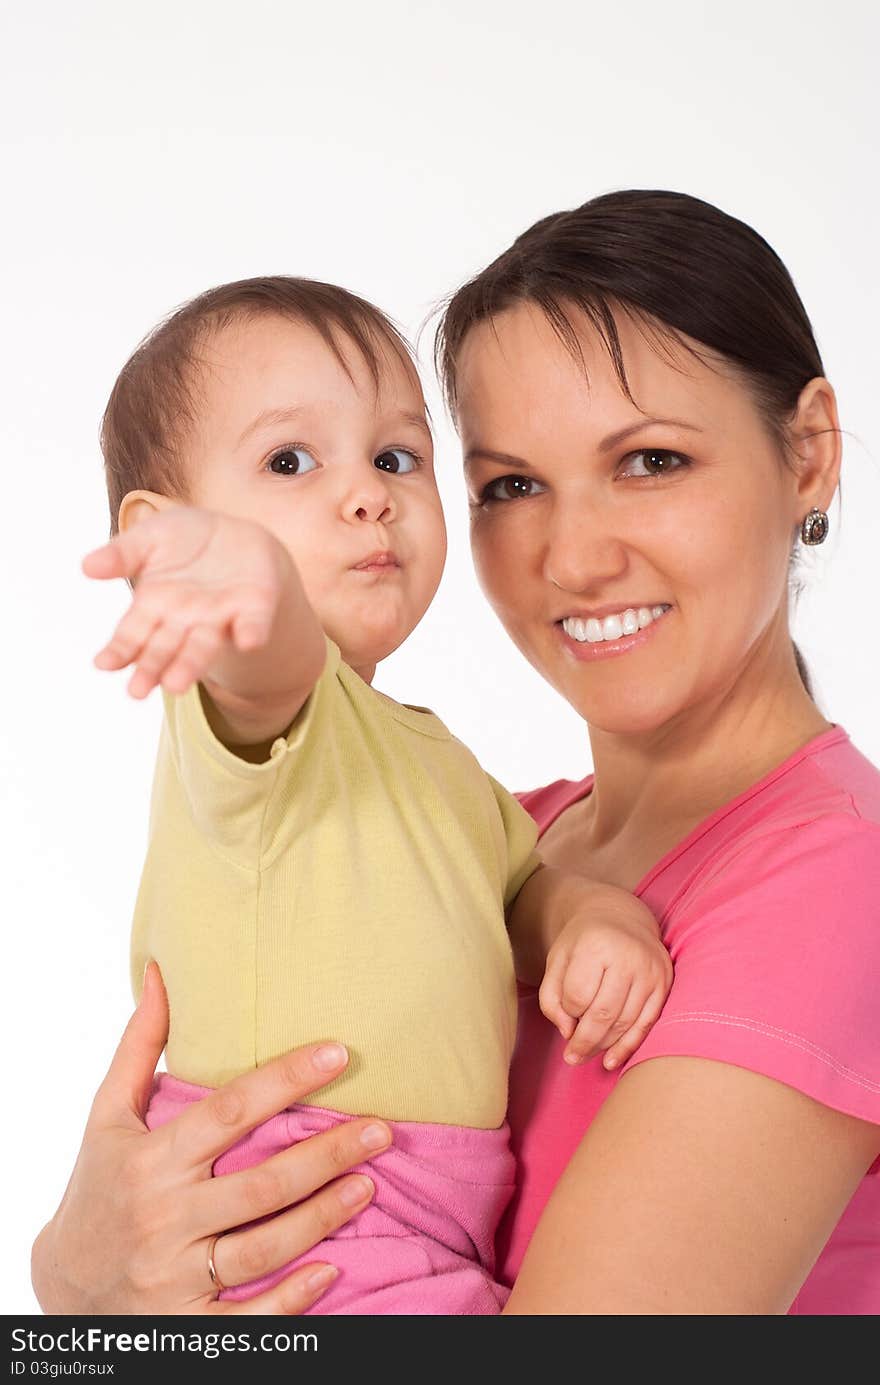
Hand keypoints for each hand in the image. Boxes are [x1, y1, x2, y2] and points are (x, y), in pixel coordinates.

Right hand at [31, 964, 391, 1314]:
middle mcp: (164, 1217)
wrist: (63, 1288)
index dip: (286, 1079)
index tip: (337, 1053)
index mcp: (152, 1160)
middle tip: (381, 1129)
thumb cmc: (98, 1186)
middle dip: (327, 1154)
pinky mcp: (187, 1326)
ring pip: (263, 1246)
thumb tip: (161, 972)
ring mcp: (175, 1276)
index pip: (229, 1112)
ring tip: (369, 1183)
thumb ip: (140, 1045)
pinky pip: (248, 1318)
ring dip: (324, 1215)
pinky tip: (332, 1269)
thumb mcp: (107, 1117)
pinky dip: (291, 1299)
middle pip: (261, 1184)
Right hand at [82, 507, 293, 699]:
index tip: (104, 664)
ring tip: (176, 686)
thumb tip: (87, 566)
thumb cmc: (184, 540)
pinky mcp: (255, 607)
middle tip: (137, 691)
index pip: (133, 633)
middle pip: (165, 648)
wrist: (237, 534)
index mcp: (155, 605)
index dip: (120, 649)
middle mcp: (185, 620)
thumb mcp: (150, 537)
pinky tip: (247, 642)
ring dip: (191, 665)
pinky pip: (253, 624)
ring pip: (203, 646)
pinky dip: (251, 633)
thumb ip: (123, 554)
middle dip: (152, 668)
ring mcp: (220, 617)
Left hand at [539, 895, 672, 1070]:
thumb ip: (551, 997)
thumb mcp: (557, 960)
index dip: (568, 1012)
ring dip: (604, 1046)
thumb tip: (568, 1033)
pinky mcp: (664, 983)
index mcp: (596, 945)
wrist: (620, 918)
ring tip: (586, 1055)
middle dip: (584, 1042)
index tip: (565, 1013)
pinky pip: (646, 1024)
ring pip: (625, 1022)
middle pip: (603, 1014)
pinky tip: (611, 1061)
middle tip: (571, 1058)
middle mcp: (628, 956)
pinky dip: (628, 1046)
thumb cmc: (583, 943)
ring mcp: (650, 970)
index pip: (578, 996)